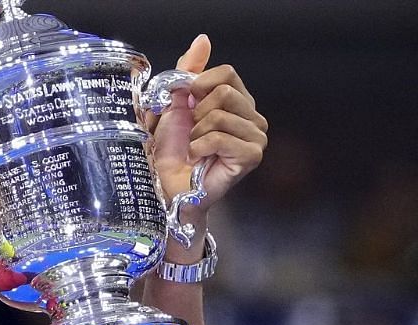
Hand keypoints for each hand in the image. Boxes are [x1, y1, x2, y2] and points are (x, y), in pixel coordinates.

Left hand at [148, 35, 268, 212]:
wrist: (168, 185)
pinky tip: (198, 158)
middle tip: (191, 133)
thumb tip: (203, 40)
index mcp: (238, 101)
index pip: (226, 73)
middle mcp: (253, 116)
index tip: (187, 106)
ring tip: (194, 147)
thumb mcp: (174, 103)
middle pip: (223, 92)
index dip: (198, 86)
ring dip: (195, 133)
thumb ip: (188, 71)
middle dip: (195, 113)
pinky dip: (199, 147)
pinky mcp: (252, 156)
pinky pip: (220, 137)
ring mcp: (256, 137)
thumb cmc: (172, 149)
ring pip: (219, 115)